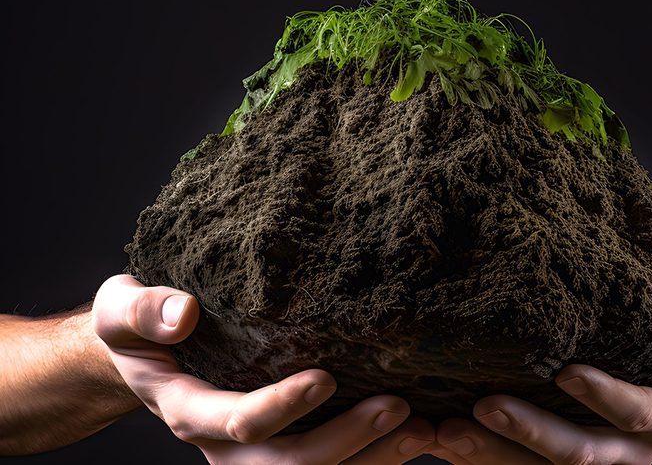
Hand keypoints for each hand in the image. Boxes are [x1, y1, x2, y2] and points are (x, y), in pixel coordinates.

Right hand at [92, 275, 434, 463]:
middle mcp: (223, 445)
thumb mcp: (121, 309)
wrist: (145, 358)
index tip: (326, 376)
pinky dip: (370, 456)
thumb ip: (144, 310)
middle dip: (344, 442)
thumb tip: (183, 313)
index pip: (238, 421)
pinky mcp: (279, 446)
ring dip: (370, 459)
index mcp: (188, 412)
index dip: (281, 406)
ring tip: (422, 431)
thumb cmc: (136, 328)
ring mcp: (254, 454)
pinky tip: (412, 434)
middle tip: (399, 407)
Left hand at [426, 286, 651, 463]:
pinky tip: (434, 432)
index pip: (638, 412)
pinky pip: (519, 462)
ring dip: (490, 454)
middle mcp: (631, 447)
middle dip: (529, 435)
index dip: (606, 397)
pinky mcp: (561, 451)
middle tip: (481, 409)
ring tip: (442, 430)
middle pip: (579, 455)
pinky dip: (479, 452)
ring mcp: (596, 454)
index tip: (566, 372)